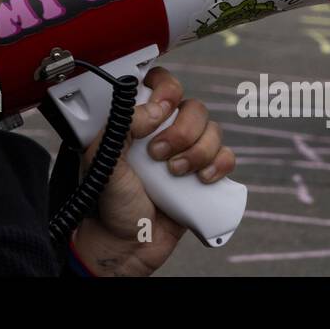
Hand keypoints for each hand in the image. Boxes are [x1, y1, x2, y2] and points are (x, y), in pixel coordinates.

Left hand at [72, 67, 234, 275]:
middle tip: (158, 154)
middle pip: (194, 107)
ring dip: (198, 151)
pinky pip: (227, 157)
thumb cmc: (108, 202)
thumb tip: (157, 109)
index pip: (162, 84)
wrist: (125, 244)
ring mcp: (186, 153)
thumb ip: (122, 127)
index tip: (162, 107)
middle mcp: (164, 131)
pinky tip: (202, 179)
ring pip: (213, 131)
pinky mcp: (203, 176)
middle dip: (182, 130)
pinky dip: (219, 165)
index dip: (167, 88)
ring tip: (174, 173)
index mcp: (139, 120)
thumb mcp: (102, 160)